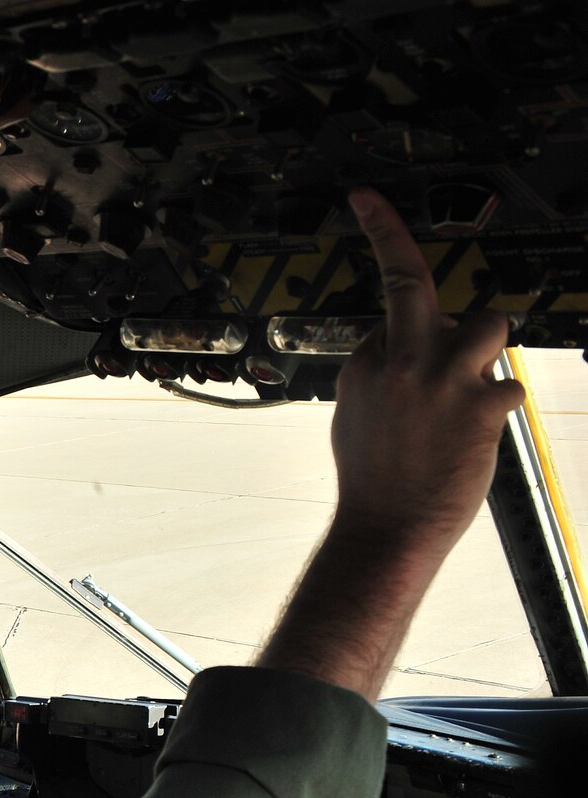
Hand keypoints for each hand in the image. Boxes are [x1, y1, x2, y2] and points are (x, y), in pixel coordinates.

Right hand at [327, 187, 524, 554]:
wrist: (387, 530)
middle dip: (391, 236)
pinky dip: (500, 405)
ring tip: (477, 377)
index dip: (404, 328)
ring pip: (488, 323)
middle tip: (373, 204)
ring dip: (489, 345)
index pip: (390, 321)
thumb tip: (394, 352)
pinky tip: (482, 431)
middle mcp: (399, 364)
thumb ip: (376, 378)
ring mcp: (439, 381)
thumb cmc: (373, 482)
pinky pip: (508, 385)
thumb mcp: (353, 421)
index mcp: (363, 368)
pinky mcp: (479, 406)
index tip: (365, 218)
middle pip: (410, 283)